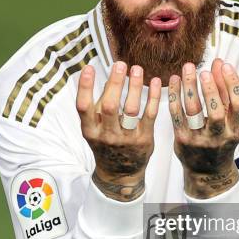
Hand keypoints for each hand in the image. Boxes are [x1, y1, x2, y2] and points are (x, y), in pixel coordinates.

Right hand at [77, 62, 160, 200]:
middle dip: (115, 83)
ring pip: (131, 109)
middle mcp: (107, 135)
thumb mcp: (95, 129)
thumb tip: (106, 78)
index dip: (84, 87)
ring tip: (137, 69)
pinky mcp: (144, 139)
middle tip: (120, 64)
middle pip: (110, 106)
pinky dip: (153, 97)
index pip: (83, 107)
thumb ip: (98, 106)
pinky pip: (150, 115)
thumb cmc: (106, 145)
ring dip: (135, 87)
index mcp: (90, 131)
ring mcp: (126, 138)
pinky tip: (155, 81)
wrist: (121, 174)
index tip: (88, 68)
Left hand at [168, 59, 238, 198]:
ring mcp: (199, 140)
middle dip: (210, 89)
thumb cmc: (221, 139)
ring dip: (190, 87)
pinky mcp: (182, 140)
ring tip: (188, 68)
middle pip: (216, 111)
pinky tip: (173, 80)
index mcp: (236, 131)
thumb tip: (220, 63)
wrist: (207, 172)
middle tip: (204, 70)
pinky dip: (174, 95)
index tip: (225, 65)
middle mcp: (219, 137)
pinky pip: (176, 114)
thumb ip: (225, 92)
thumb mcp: (230, 121)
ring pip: (193, 111)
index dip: (233, 83)